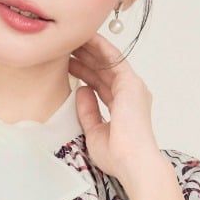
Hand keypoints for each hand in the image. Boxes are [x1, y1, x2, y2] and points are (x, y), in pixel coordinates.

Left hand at [68, 35, 166, 193]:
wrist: (132, 162)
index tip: (68, 64)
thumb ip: (88, 111)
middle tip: (66, 46)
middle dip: (85, 57)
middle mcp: (129, 94)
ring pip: (107, 61)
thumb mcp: (94, 131)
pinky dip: (100, 47)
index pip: (100, 84)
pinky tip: (86, 37)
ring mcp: (132, 87)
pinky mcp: (131, 84)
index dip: (84, 73)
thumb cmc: (117, 156)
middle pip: (103, 70)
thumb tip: (81, 90)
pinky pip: (113, 59)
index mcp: (122, 107)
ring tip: (72, 37)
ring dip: (90, 48)